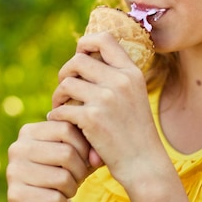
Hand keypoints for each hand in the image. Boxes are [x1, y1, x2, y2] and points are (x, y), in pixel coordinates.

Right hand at [6, 120, 94, 201]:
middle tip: (77, 177)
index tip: (84, 158)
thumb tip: (97, 158)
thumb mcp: (69, 153)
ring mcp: (14, 171)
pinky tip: (54, 200)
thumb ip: (85, 146)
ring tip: (65, 188)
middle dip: (80, 170)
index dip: (83, 146)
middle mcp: (17, 148)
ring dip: (72, 187)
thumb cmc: (57, 171)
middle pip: (67, 153)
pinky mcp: (16, 195)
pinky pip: (55, 198)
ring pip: (63, 178)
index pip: (66, 128)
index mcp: (29, 131)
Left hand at [48, 32, 164, 186]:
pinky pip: (62, 108)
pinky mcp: (92, 118)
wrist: (144, 163)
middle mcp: (120, 81)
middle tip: (66, 89)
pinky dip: (57, 115)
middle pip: (78, 60)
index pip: (104, 38)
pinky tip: (60, 121)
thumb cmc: (135, 131)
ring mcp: (106, 99)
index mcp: (132, 72)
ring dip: (58, 95)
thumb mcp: (134, 95)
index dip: (85, 42)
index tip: (79, 55)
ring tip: (61, 106)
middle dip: (65, 72)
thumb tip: (85, 55)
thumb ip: (116, 76)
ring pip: (66, 83)